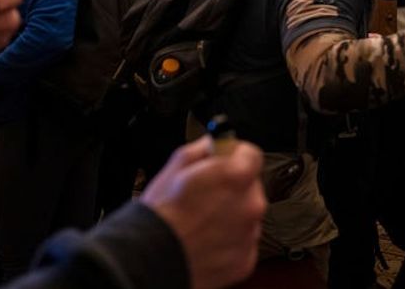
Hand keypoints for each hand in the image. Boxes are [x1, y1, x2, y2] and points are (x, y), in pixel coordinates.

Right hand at [141, 136, 266, 288]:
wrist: (152, 260)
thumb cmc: (161, 216)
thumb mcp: (175, 166)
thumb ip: (203, 149)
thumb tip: (213, 144)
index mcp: (236, 177)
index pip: (251, 155)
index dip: (235, 155)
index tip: (224, 161)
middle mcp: (250, 205)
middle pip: (250, 187)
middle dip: (232, 189)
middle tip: (205, 196)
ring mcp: (249, 234)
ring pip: (246, 216)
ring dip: (231, 216)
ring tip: (201, 222)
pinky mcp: (245, 260)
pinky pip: (243, 243)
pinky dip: (229, 242)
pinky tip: (206, 240)